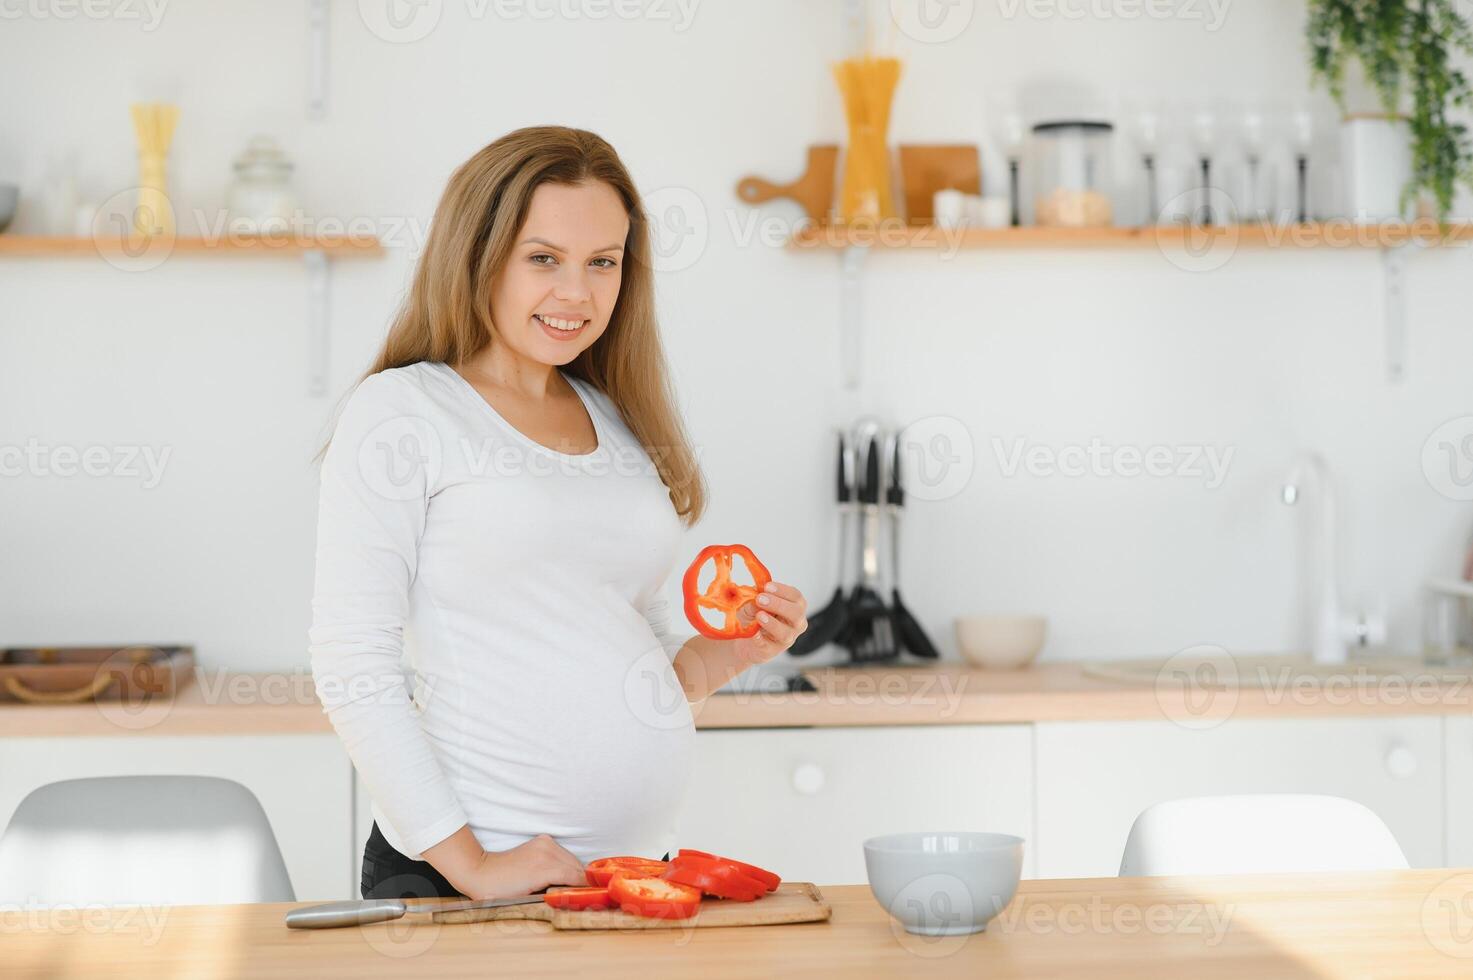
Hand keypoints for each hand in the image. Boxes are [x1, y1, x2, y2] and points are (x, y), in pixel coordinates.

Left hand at [449, 834, 587, 899]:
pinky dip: (565, 863)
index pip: (577, 877)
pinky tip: (560, 874)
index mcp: (544, 868)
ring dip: (574, 872)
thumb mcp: (528, 900)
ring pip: (572, 859)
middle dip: (582, 881)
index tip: (594, 897)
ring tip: (572, 887)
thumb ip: (554, 896)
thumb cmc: (501, 893)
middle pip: (577, 866)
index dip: (587, 888)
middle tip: (585, 895)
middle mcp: (547, 851)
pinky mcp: (542, 840)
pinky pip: (563, 853)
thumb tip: (574, 899)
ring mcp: (545, 843)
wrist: (481, 872)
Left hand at [731, 581, 807, 664]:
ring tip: (759, 616)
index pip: (796, 597)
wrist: (746, 640)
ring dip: (772, 623)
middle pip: (796, 614)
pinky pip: (768, 646)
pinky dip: (760, 639)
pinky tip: (754, 633)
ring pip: (785, 633)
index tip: (767, 586)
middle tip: (761, 599)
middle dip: (778, 604)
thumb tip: (756, 596)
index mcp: (795, 607)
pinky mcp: (772, 651)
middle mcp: (795, 624)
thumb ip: (756, 600)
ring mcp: (786, 639)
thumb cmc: (755, 617)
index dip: (783, 590)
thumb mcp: (753, 604)